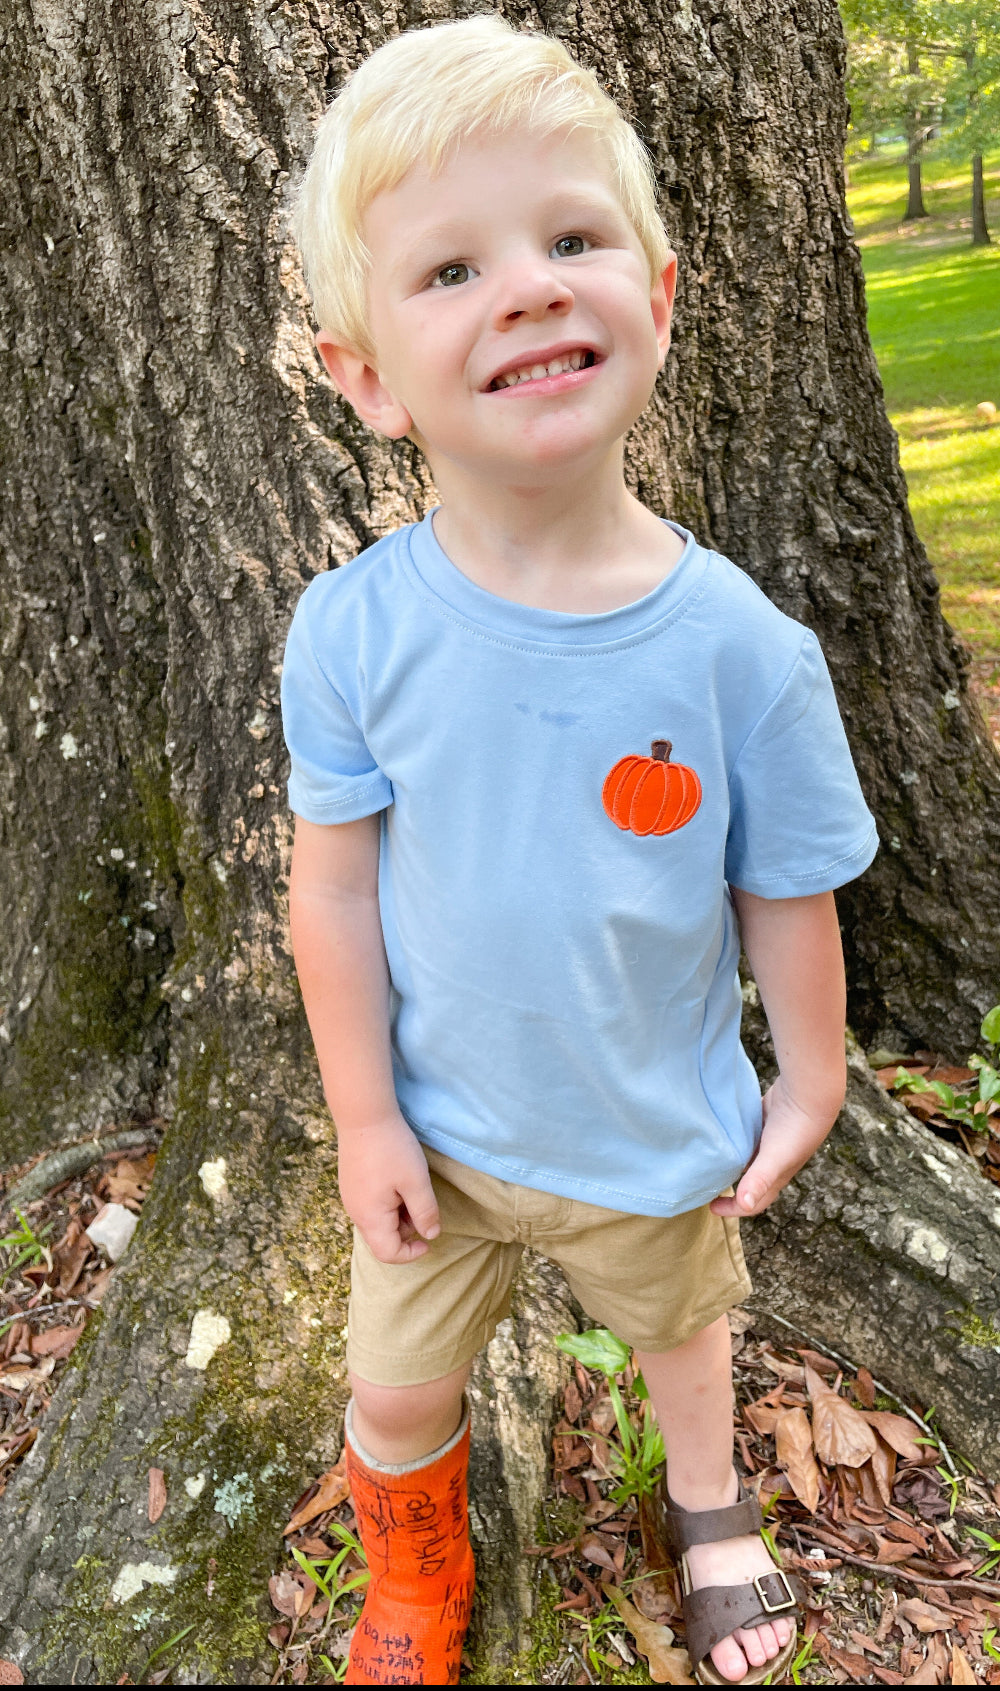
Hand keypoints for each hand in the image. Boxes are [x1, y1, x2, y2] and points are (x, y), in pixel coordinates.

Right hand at [337, 1114, 440, 1262]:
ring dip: (398, 1216)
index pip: (388, 1253)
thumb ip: (425, 1212)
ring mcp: (350, 1198)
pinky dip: (388, 1204)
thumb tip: (431, 1235)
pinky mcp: (350, 1184)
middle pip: (382, 1239)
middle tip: (421, 1205)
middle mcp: (355, 1213)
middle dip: (406, 1231)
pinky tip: (397, 1180)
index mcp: (370, 1217)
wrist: (363, 1115)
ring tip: (410, 1189)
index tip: (430, 1240)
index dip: (411, 1254)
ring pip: (377, 1222)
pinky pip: (371, 1206)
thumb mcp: (416, 1182)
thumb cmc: (392, 1149)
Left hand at [710, 1075, 841, 1218]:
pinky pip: (744, 1135)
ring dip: (729, 1161)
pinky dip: (732, 1138)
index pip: (753, 1202)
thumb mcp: (774, 1157)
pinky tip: (717, 1134)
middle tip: (706, 1184)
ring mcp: (766, 1140)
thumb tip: (744, 1205)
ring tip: (707, 1160)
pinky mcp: (762, 1121)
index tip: (711, 1207)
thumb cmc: (795, 1130)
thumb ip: (758, 1180)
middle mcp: (770, 1161)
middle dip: (729, 1187)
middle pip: (747, 1181)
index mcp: (775, 1176)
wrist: (809, 1093)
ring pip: (744, 1157)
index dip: (733, 1209)